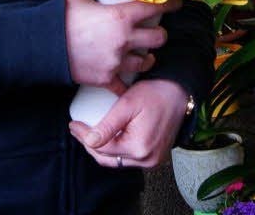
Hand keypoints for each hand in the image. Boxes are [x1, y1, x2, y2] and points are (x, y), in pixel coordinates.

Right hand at [64, 0, 180, 93]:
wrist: (43, 46)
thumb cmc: (61, 17)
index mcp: (121, 17)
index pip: (154, 8)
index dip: (169, 3)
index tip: (176, 2)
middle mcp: (124, 40)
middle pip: (158, 39)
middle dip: (160, 35)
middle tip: (155, 33)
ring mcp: (117, 61)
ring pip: (146, 62)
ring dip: (147, 58)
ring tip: (145, 56)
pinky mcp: (106, 78)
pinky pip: (124, 86)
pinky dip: (126, 85)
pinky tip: (127, 81)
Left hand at [68, 78, 188, 168]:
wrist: (180, 94)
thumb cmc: (156, 93)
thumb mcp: (127, 104)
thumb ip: (108, 125)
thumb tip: (89, 141)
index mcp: (139, 148)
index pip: (102, 148)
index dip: (84, 137)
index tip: (73, 125)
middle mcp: (147, 160)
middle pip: (109, 159)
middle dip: (90, 145)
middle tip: (78, 130)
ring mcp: (152, 161)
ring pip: (118, 160)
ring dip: (103, 149)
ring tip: (89, 133)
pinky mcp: (155, 156)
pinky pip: (130, 158)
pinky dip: (116, 149)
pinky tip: (108, 137)